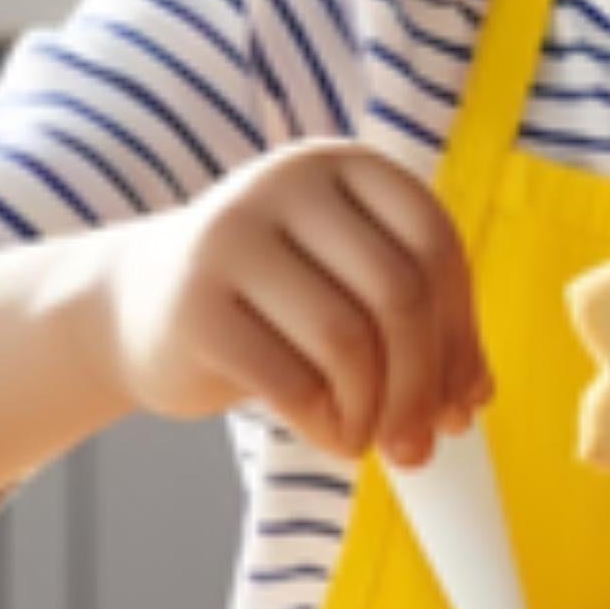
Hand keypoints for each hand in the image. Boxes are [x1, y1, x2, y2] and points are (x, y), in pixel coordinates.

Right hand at [90, 141, 489, 469]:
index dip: (461, 331)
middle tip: (422, 444)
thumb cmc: (270, 300)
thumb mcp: (346, 285)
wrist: (137, 305)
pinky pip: (291, 380)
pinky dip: (328, 424)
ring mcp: (234, 236)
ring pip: (347, 338)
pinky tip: (332, 435)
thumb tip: (473, 397)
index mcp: (345, 164)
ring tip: (369, 439)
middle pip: (399, 292)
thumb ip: (416, 325)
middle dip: (423, 384)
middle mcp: (290, 183)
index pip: (435, 243)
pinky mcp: (194, 305)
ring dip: (374, 410)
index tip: (462, 400)